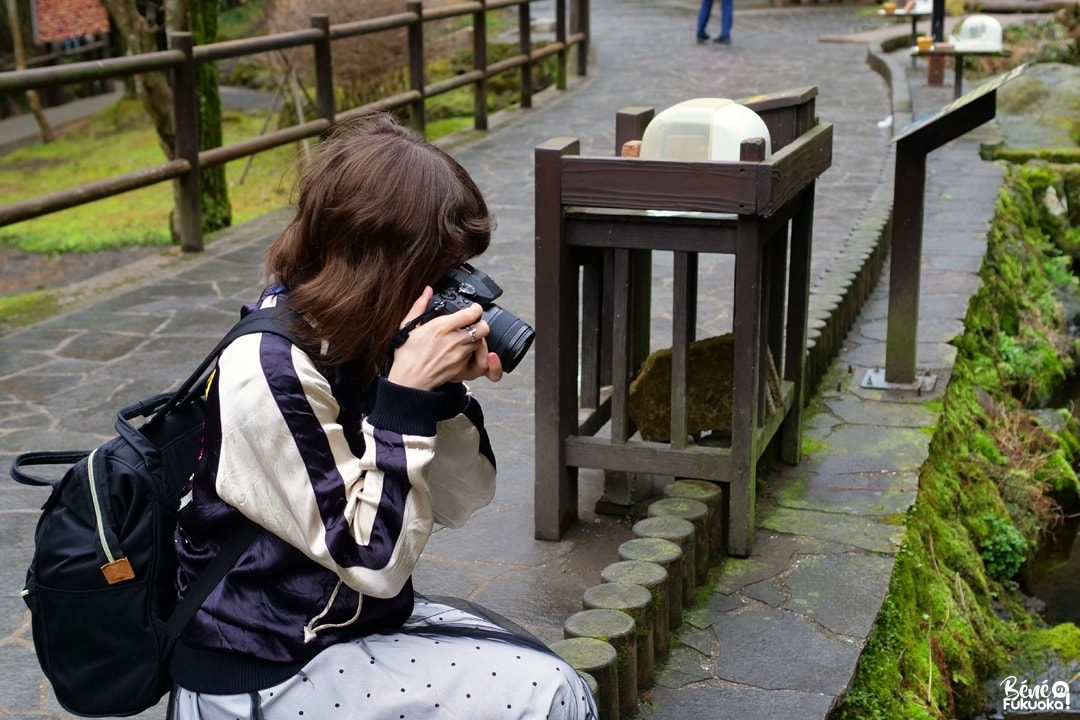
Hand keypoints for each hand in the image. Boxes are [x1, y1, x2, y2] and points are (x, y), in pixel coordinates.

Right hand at [388, 288, 503, 389]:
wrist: (408, 380)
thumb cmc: (407, 355)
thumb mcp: (408, 326)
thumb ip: (420, 306)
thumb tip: (427, 290)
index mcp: (441, 327)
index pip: (471, 313)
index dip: (476, 309)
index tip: (473, 309)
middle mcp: (453, 340)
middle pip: (483, 328)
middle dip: (480, 324)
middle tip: (474, 324)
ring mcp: (459, 355)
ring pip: (481, 343)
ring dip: (476, 339)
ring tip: (466, 338)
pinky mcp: (461, 368)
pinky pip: (475, 358)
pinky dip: (471, 354)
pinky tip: (461, 352)